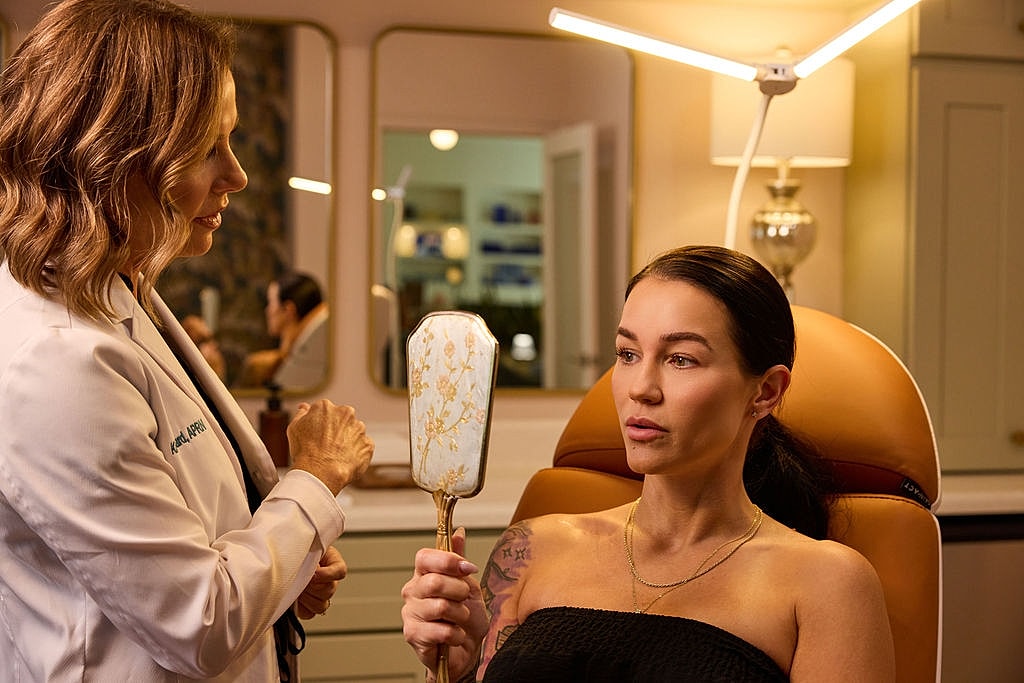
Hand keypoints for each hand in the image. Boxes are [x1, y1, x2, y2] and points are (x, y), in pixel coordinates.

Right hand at [287, 400, 372, 494]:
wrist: (320, 473)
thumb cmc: (306, 452)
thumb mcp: (294, 428)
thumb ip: (301, 414)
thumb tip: (305, 408)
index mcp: (326, 407)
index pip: (325, 412)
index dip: (320, 425)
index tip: (317, 436)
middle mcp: (345, 413)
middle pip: (341, 420)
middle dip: (336, 430)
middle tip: (326, 446)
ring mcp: (359, 428)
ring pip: (354, 432)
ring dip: (347, 441)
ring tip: (335, 455)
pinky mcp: (368, 444)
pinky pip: (362, 447)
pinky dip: (356, 453)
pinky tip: (344, 460)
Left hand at [296, 545, 346, 618]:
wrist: (287, 559)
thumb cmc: (300, 551)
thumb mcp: (308, 546)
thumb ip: (311, 554)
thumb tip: (311, 568)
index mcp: (333, 563)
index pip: (340, 571)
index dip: (328, 574)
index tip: (315, 572)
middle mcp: (330, 582)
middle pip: (329, 591)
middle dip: (312, 586)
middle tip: (300, 579)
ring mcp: (321, 596)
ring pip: (321, 605)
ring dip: (307, 598)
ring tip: (297, 589)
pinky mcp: (309, 607)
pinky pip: (309, 613)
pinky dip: (301, 608)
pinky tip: (296, 598)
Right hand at [401, 529, 487, 680]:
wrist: (466, 650)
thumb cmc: (465, 618)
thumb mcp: (468, 584)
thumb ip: (459, 560)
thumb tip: (459, 532)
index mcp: (423, 575)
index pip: (424, 557)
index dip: (447, 561)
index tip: (468, 568)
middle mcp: (412, 592)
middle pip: (434, 582)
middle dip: (459, 591)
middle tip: (464, 599)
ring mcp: (410, 614)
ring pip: (440, 606)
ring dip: (460, 615)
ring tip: (460, 619)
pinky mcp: (412, 636)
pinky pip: (441, 630)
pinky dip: (457, 634)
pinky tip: (455, 636)